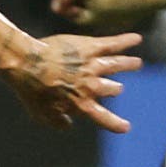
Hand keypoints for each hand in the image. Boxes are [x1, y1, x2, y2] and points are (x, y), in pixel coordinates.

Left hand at [3, 32, 143, 131]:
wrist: (28, 62)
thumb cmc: (31, 89)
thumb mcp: (40, 114)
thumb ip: (56, 122)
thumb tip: (68, 125)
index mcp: (81, 103)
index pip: (103, 117)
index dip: (115, 123)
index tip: (126, 127)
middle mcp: (92, 86)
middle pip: (112, 88)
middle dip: (114, 89)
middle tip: (117, 88)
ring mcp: (92, 65)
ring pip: (117, 65)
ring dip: (128, 64)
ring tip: (137, 63)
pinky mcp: (90, 47)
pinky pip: (113, 44)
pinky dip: (126, 41)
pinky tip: (136, 38)